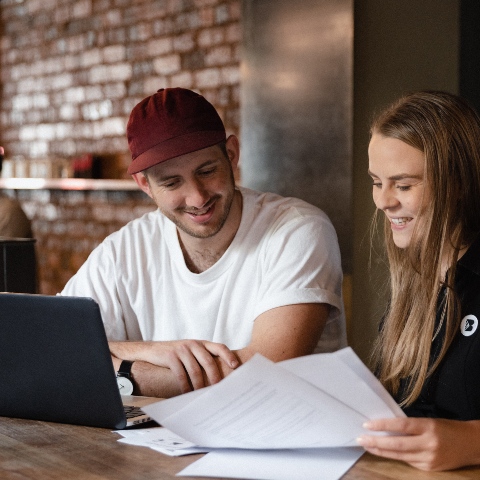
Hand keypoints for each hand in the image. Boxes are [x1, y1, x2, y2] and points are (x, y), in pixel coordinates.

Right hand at [110, 340, 238, 393]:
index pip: (219, 346)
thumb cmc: (176, 354)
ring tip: (203, 396)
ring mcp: (182, 349)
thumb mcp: (191, 351)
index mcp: (201, 343)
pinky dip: (185, 386)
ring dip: (199, 385)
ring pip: (195, 370)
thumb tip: (219, 377)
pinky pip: (181, 374)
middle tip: (219, 390)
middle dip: (215, 377)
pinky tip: (187, 394)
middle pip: (208, 361)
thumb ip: (202, 358)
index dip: (228, 355)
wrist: (152, 350)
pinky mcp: (171, 356)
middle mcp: (193, 344)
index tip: (236, 366)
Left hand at [357, 417, 479, 470]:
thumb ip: (410, 426)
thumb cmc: (447, 428)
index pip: (400, 426)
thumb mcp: (429, 421)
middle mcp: (429, 444)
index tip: (367, 424)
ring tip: (367, 445)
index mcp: (428, 427)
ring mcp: (429, 459)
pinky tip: (384, 452)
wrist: (471, 444)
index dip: (382, 425)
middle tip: (360, 439)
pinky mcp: (430, 469)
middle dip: (376, 442)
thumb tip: (386, 427)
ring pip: (400, 455)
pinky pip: (408, 461)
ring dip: (381, 451)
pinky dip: (395, 456)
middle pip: (397, 444)